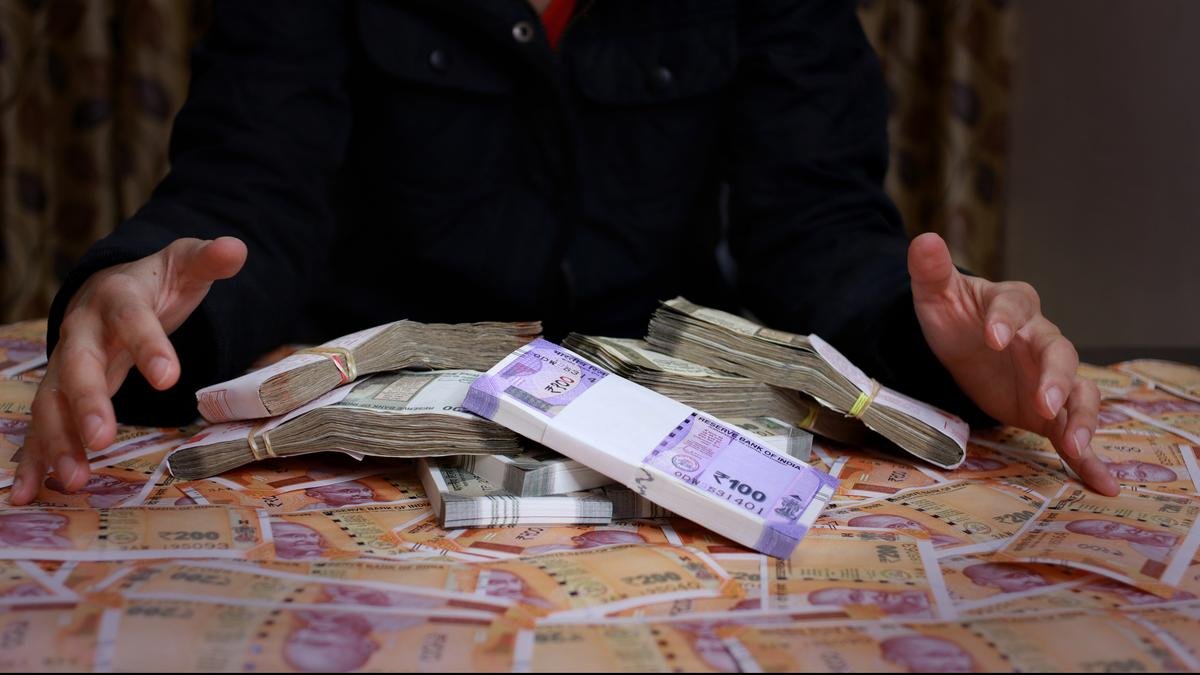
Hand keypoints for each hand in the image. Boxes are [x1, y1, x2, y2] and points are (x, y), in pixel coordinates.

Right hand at [11, 237, 246, 505]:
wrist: (112, 288)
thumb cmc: (156, 282)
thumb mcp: (185, 265)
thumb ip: (208, 260)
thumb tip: (236, 247)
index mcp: (117, 298)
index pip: (132, 319)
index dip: (149, 346)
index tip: (169, 378)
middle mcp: (83, 332)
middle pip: (79, 366)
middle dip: (87, 403)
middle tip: (102, 438)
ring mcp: (66, 364)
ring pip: (54, 402)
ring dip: (58, 441)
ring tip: (73, 480)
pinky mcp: (60, 392)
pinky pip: (43, 426)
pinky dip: (34, 459)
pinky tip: (28, 492)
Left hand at [908, 233, 1118, 495]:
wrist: (960, 345)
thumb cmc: (953, 316)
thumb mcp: (935, 295)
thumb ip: (931, 271)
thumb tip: (923, 239)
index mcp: (1013, 305)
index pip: (1016, 306)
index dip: (1006, 318)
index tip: (994, 336)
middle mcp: (1040, 339)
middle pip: (1059, 354)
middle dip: (1055, 378)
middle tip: (1045, 402)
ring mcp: (1049, 376)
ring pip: (1078, 393)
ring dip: (1080, 419)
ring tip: (1075, 445)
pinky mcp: (1048, 409)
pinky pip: (1072, 428)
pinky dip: (1088, 457)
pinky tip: (1100, 482)